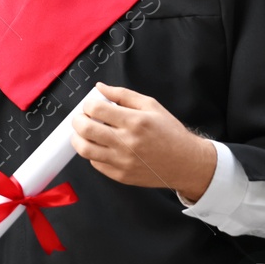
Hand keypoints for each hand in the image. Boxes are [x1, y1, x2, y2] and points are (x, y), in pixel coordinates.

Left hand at [70, 83, 216, 200]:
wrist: (187, 163)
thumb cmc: (170, 133)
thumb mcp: (151, 106)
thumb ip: (123, 95)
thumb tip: (100, 88)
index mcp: (135, 122)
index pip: (96, 109)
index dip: (88, 105)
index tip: (90, 105)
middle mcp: (127, 142)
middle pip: (85, 130)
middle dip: (77, 120)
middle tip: (81, 118)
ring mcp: (123, 161)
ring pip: (84, 150)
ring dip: (78, 138)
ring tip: (85, 133)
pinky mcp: (121, 176)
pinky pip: (95, 164)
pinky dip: (93, 154)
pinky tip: (102, 147)